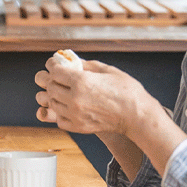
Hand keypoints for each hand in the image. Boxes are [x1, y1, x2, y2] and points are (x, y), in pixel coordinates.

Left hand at [33, 57, 153, 135]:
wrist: (136, 115)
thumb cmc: (126, 91)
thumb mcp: (107, 70)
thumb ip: (86, 64)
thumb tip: (71, 60)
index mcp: (81, 82)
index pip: (54, 71)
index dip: (52, 65)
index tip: (53, 63)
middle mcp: (75, 99)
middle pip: (50, 87)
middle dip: (53, 79)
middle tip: (58, 77)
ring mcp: (75, 115)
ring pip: (52, 103)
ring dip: (55, 95)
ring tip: (64, 91)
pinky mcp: (78, 127)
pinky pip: (59, 118)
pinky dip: (61, 112)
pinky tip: (69, 106)